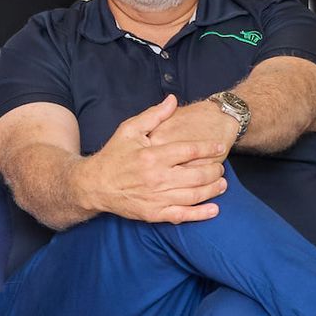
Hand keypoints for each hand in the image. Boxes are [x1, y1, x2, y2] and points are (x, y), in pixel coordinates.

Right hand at [85, 96, 229, 224]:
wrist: (93, 185)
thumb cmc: (113, 155)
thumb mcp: (129, 130)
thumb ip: (153, 115)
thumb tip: (173, 100)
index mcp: (152, 155)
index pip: (189, 151)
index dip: (208, 148)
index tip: (219, 146)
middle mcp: (157, 177)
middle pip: (197, 175)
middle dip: (215, 170)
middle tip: (221, 167)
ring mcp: (156, 198)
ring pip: (194, 195)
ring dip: (213, 190)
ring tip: (222, 184)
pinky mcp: (153, 214)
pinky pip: (182, 216)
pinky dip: (201, 214)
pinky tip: (214, 209)